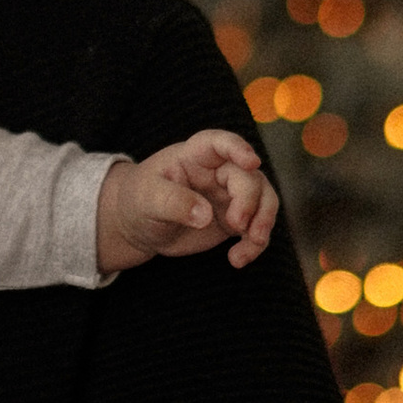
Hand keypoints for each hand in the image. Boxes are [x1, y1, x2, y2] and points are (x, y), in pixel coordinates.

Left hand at [96, 130, 277, 274]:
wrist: (139, 226)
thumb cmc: (138, 201)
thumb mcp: (147, 199)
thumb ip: (174, 202)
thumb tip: (205, 215)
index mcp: (195, 155)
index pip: (220, 143)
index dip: (238, 148)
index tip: (252, 163)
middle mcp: (218, 171)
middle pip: (249, 177)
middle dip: (249, 200)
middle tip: (236, 225)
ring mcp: (229, 195)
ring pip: (263, 200)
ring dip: (264, 222)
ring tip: (252, 243)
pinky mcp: (233, 220)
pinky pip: (256, 228)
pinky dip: (254, 244)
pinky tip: (237, 259)